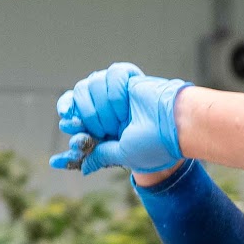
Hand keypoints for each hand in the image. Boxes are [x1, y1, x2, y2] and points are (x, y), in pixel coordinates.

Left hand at [51, 68, 190, 174]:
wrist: (176, 125)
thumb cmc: (154, 143)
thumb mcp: (123, 154)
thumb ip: (101, 154)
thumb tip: (85, 168)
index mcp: (108, 126)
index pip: (76, 114)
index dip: (69, 114)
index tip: (67, 121)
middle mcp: (110, 107)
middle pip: (78, 97)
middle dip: (89, 114)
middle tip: (108, 126)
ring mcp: (117, 91)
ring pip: (90, 85)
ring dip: (105, 105)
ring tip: (122, 115)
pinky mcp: (127, 77)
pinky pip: (109, 75)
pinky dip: (116, 89)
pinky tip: (128, 99)